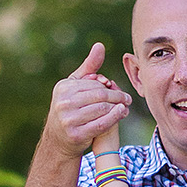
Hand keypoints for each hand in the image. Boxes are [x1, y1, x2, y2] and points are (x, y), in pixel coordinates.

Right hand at [47, 42, 130, 158]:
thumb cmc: (70, 109)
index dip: (108, 87)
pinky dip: (114, 118)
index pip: (94, 84)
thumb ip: (88, 67)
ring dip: (117, 108)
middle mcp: (63, 103)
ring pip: (102, 109)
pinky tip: (122, 114)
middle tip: (128, 99)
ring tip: (125, 107)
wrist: (58, 140)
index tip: (118, 90)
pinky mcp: (76, 134)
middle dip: (117, 97)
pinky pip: (101, 124)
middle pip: (100, 96)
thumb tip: (100, 46)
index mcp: (63, 88)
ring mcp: (68, 120)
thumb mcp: (75, 87)